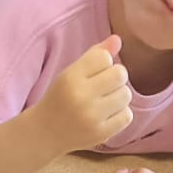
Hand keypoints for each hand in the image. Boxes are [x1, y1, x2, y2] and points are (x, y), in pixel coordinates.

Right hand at [37, 35, 132, 152]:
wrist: (44, 133)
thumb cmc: (60, 98)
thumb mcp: (71, 73)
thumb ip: (95, 55)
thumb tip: (117, 39)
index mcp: (70, 78)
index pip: (104, 57)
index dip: (104, 63)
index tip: (94, 73)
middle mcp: (81, 96)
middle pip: (120, 74)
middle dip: (116, 78)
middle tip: (104, 86)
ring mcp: (91, 117)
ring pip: (126, 94)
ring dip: (119, 96)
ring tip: (105, 101)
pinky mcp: (100, 133)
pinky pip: (127, 116)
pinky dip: (120, 114)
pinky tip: (107, 115)